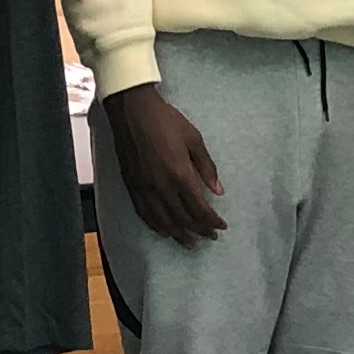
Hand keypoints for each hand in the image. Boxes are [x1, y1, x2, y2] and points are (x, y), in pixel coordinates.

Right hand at [102, 82, 224, 244]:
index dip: (212, 221)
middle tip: (210, 237)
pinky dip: (156, 225)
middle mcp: (162, 186)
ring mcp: (145, 188)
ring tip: (189, 242)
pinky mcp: (132, 186)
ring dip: (179, 234)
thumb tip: (218, 190)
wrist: (132, 111)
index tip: (221, 227)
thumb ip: (207, 167)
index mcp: (180, 174)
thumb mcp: (194, 139)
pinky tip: (164, 230)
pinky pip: (144, 213)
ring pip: (163, 221)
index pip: (200, 208)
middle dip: (199, 230)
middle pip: (183, 219)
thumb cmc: (166, 121)